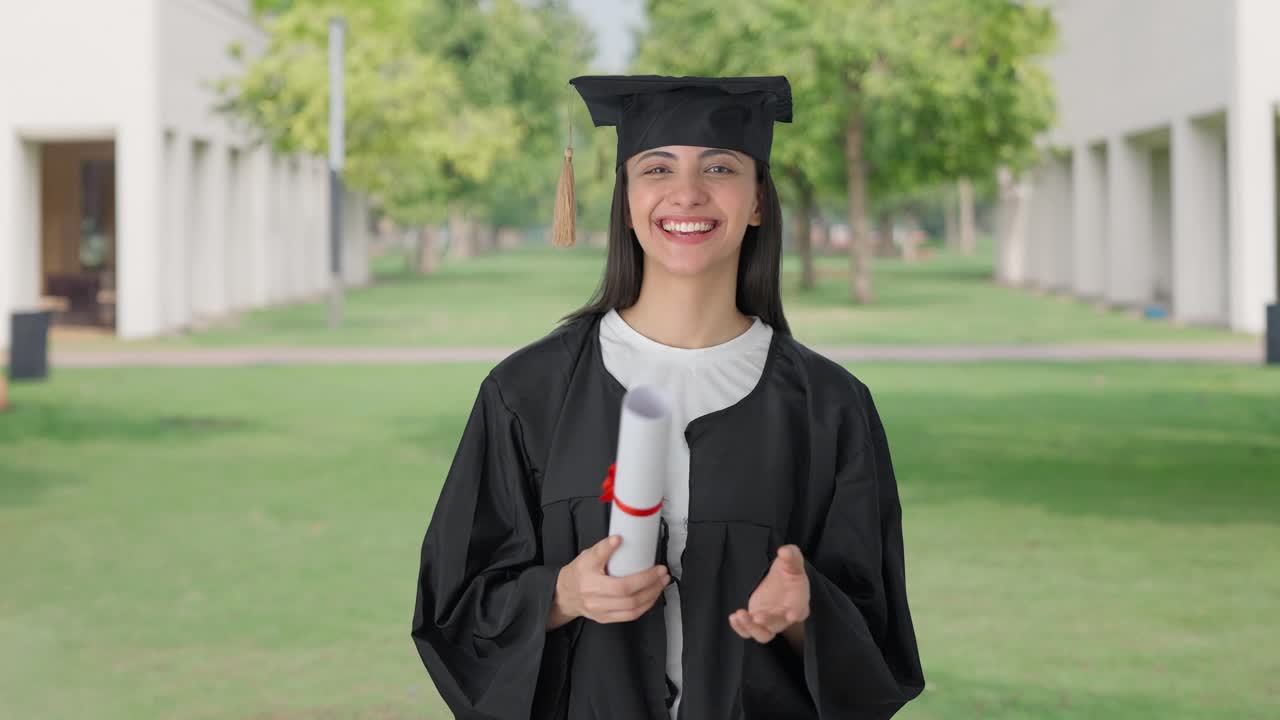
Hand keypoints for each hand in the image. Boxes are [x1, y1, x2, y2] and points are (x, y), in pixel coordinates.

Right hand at [550, 535, 669, 627]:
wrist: (566, 594)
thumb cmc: (579, 573)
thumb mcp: (587, 556)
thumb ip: (602, 548)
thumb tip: (618, 538)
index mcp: (590, 582)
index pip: (619, 584)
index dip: (640, 576)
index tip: (654, 565)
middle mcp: (595, 600)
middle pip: (629, 597)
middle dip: (651, 585)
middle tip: (662, 572)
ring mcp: (601, 611)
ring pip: (632, 609)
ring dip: (651, 596)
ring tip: (661, 583)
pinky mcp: (606, 618)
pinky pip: (630, 616)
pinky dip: (645, 606)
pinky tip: (652, 595)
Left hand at [728, 544, 809, 644]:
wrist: (780, 581)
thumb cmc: (789, 572)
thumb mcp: (792, 561)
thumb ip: (791, 555)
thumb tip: (784, 551)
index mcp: (799, 601)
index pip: (800, 610)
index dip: (796, 613)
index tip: (791, 615)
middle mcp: (785, 615)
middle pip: (778, 624)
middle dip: (768, 622)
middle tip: (757, 616)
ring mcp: (771, 621)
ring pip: (763, 634)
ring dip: (751, 628)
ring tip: (739, 614)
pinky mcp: (757, 622)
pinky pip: (749, 631)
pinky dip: (740, 628)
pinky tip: (733, 617)